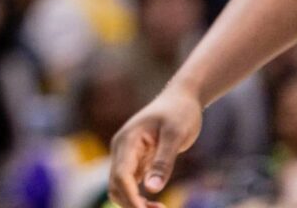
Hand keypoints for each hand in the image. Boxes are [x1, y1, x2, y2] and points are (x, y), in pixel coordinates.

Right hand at [108, 83, 202, 207]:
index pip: (121, 176)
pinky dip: (140, 197)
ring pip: (121, 186)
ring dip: (134, 203)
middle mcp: (121, 149)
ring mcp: (127, 155)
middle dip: (132, 204)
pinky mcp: (136, 160)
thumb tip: (152, 190)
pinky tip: (158, 204)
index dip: (131, 198)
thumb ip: (163, 162)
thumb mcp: (176, 135)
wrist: (181, 98)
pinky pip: (131, 183)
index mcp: (127, 141)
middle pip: (116, 185)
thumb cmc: (179, 112)